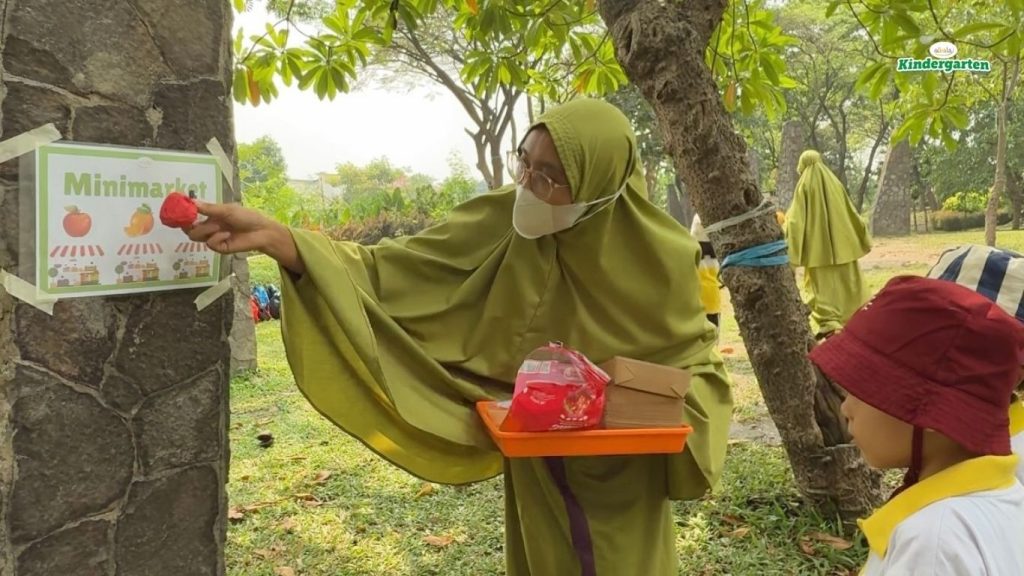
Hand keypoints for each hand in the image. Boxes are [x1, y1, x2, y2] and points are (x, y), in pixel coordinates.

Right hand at [184, 202, 305, 274]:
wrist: (260, 230)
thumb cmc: (246, 216)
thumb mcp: (226, 210)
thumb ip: (208, 208)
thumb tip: (192, 201)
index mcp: (210, 217)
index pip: (191, 218)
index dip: (182, 217)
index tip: (175, 213)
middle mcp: (210, 228)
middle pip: (190, 230)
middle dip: (190, 225)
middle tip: (192, 221)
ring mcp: (214, 238)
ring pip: (197, 237)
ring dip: (206, 230)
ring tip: (220, 227)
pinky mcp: (220, 248)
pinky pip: (210, 243)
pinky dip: (217, 238)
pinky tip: (227, 235)